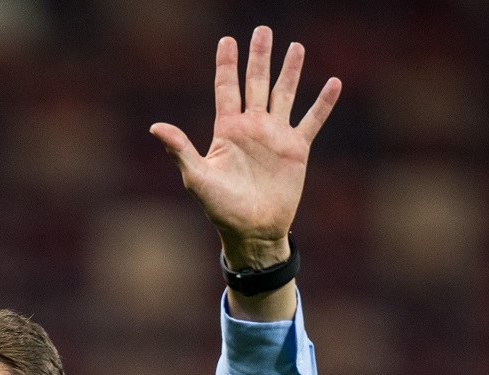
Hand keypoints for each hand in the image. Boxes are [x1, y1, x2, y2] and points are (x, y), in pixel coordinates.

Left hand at [149, 25, 341, 270]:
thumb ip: (180, 150)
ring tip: (296, 46)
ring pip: (284, 95)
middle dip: (260, 56)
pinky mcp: (296, 150)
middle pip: (256, 82)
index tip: (227, 40)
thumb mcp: (197, 177)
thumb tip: (155, 127)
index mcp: (227, 129)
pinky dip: (322, 103)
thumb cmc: (221, 207)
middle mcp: (252, 127)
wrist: (253, 230)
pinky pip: (312, 121)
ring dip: (290, 71)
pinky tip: (333, 83)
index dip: (226, 64)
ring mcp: (275, 136)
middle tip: (263, 30)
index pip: (226, 88)